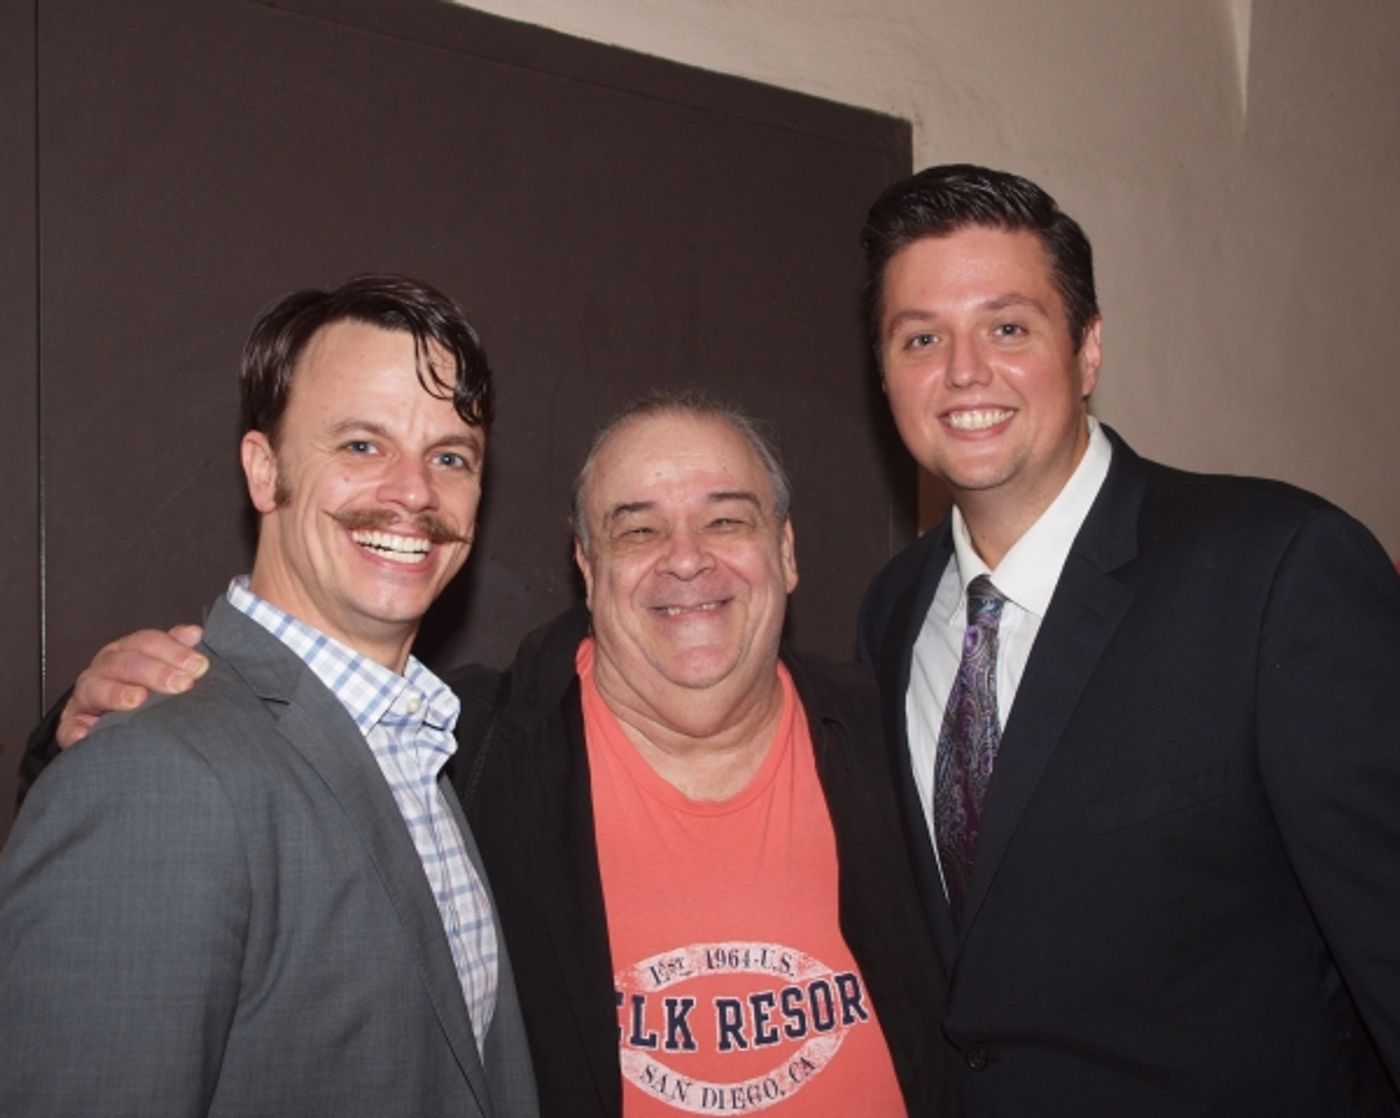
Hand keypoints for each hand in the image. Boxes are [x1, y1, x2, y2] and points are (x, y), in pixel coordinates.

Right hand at [57, 625, 207, 747]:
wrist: (109, 721)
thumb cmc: (143, 689)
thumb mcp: (161, 666)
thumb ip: (176, 649)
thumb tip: (194, 633)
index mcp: (127, 651)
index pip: (148, 642)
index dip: (174, 651)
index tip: (199, 666)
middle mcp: (104, 669)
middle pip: (126, 662)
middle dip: (155, 672)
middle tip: (182, 684)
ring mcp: (85, 696)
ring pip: (96, 688)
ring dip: (117, 693)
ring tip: (138, 700)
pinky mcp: (72, 725)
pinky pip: (70, 728)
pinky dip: (75, 731)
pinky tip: (87, 735)